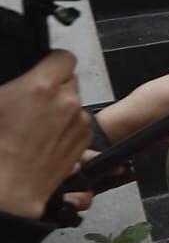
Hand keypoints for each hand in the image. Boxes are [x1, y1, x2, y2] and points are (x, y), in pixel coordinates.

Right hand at [0, 51, 91, 218]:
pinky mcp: (85, 139)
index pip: (63, 57)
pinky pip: (79, 124)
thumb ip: (14, 85)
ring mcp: (79, 121)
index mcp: (41, 86)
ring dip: (61, 109)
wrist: (10, 185)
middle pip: (70, 81)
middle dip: (55, 88)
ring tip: (36, 125)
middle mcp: (66, 101)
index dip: (52, 63)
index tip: (44, 70)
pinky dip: (67, 128)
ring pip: (75, 104)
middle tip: (34, 102)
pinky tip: (46, 139)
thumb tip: (21, 84)